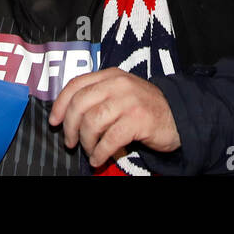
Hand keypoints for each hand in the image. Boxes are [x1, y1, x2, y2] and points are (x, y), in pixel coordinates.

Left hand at [49, 68, 181, 168]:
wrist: (179, 115)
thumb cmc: (145, 107)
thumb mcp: (121, 92)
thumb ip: (98, 95)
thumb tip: (68, 114)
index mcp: (111, 75)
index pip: (76, 84)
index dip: (60, 104)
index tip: (54, 121)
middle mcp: (118, 84)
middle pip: (80, 104)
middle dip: (70, 126)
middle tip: (70, 142)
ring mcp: (129, 101)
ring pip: (92, 122)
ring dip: (86, 142)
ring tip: (90, 151)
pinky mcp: (138, 120)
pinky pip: (109, 139)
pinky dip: (100, 153)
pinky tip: (99, 159)